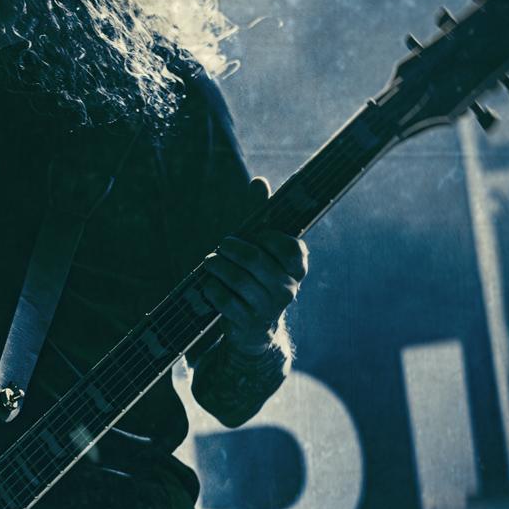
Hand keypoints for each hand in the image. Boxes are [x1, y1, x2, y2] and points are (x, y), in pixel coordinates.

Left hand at [201, 178, 307, 354]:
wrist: (254, 327)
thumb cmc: (257, 275)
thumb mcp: (262, 245)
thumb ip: (262, 214)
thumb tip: (259, 182)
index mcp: (298, 267)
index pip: (286, 245)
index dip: (265, 237)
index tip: (254, 236)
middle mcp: (289, 289)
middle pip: (254, 259)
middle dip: (231, 248)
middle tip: (221, 246)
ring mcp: (269, 308)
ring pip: (237, 279)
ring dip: (217, 266)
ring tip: (211, 262)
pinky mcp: (248, 323)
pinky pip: (223, 298)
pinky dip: (212, 287)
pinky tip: (210, 284)